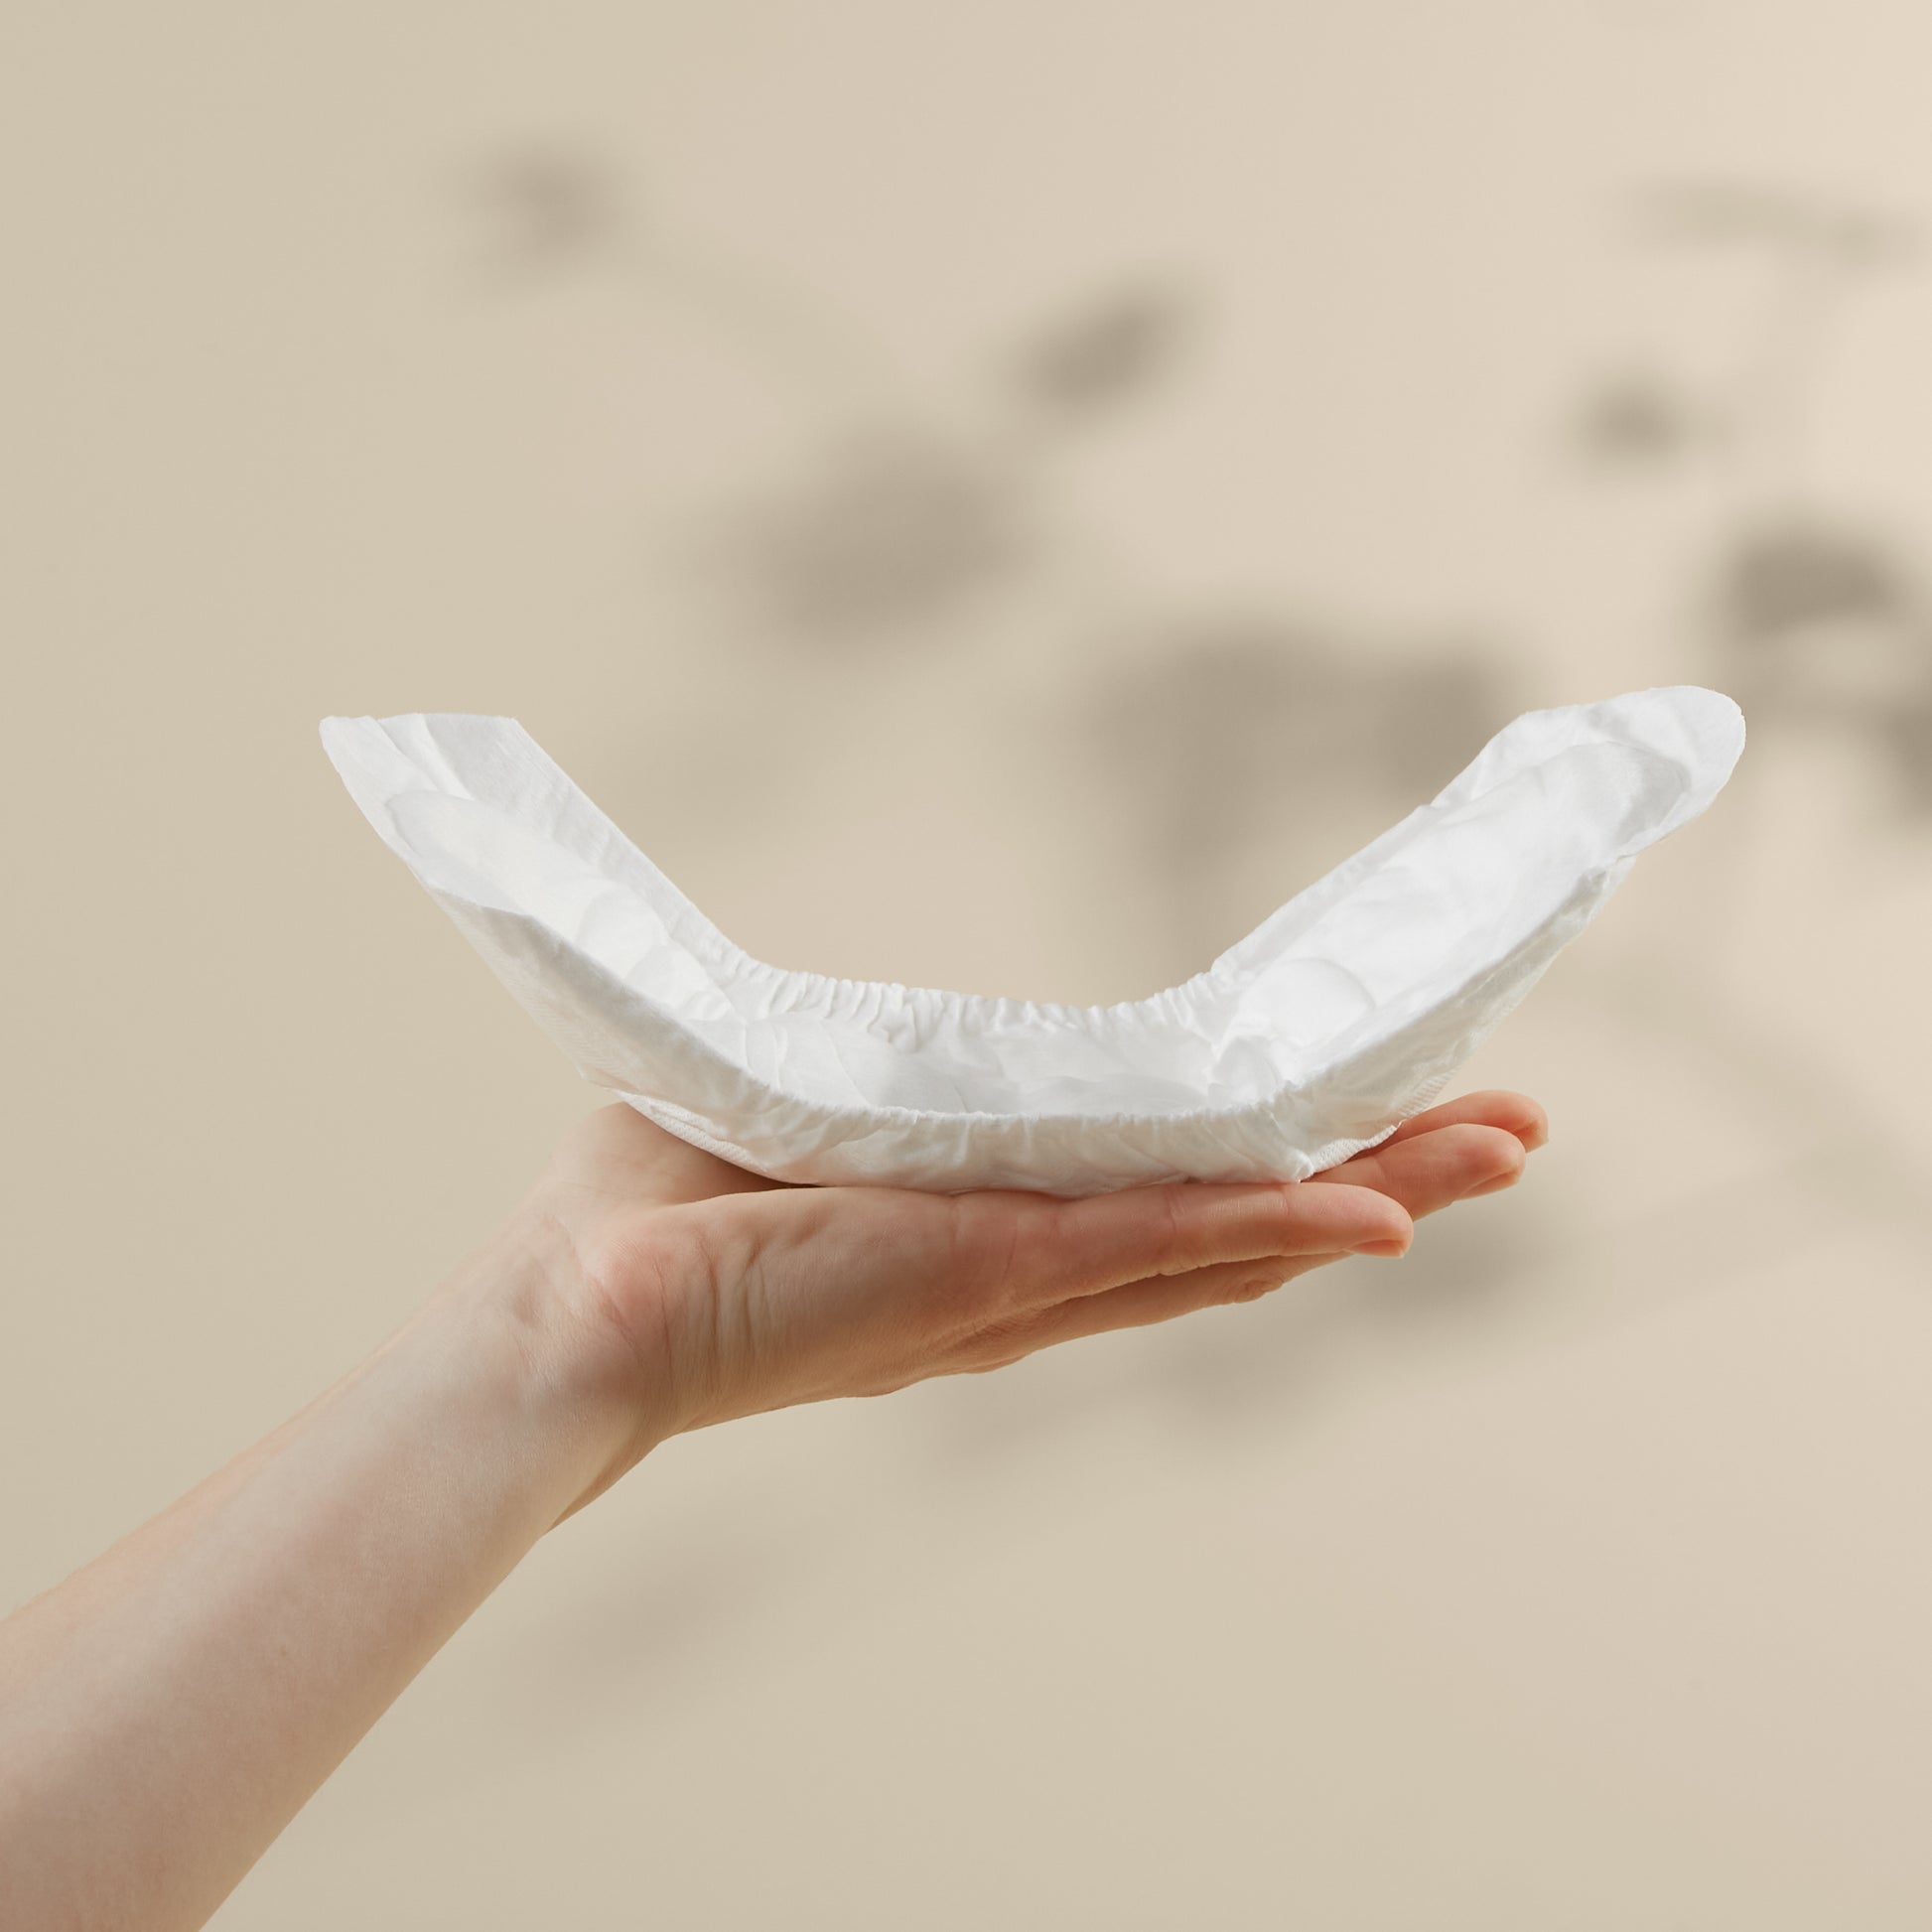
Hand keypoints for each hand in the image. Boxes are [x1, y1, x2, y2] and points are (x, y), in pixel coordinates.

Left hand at [519, 1091, 1546, 1507]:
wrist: (578, 1304)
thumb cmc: (661, 1210)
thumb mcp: (804, 1117)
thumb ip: (869, 1095)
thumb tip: (851, 1040)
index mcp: (997, 1232)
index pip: (1171, 1193)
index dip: (1280, 1163)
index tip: (1372, 1110)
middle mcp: (1037, 1272)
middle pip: (1241, 1225)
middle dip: (1377, 1176)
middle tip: (1501, 1127)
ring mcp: (1029, 1276)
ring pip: (1236, 1235)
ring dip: (1370, 1192)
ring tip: (1495, 1149)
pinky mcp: (995, 1271)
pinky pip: (1165, 1244)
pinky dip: (1277, 1231)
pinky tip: (1381, 1211)